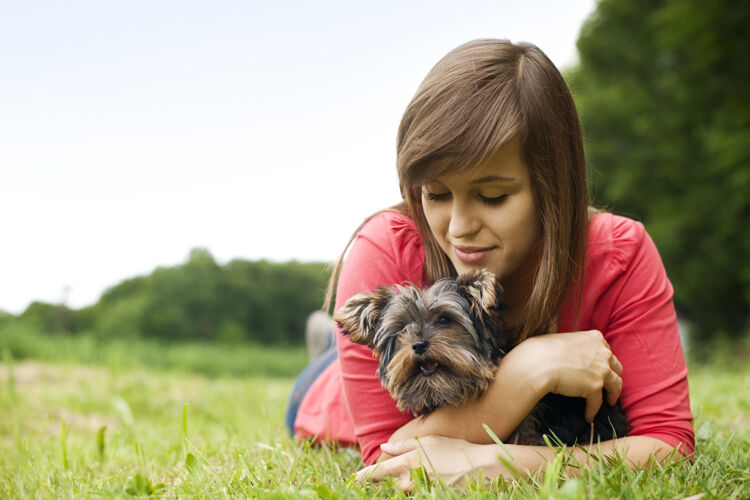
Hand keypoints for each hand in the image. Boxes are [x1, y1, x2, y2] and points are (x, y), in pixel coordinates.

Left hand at [355, 436, 512, 490]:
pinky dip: (416, 492)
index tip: (352, 480)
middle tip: (384, 483)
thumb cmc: (457, 451)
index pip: (379, 472)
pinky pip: (418, 496)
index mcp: (408, 462)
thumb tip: (384, 448)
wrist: (482, 468)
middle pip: (389, 488)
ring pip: (403, 494)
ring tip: (416, 478)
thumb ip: (404, 446)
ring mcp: (422, 491)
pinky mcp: (432, 497)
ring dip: (402, 489)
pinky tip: (428, 483)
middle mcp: (412, 479)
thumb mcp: (429, 442)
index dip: (364, 477)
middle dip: (385, 486)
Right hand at [515, 330, 622, 420]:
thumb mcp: (565, 340)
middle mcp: (602, 352)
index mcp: (595, 338)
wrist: (536, 363)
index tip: (601, 368)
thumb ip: (577, 346)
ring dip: (613, 394)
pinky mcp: (595, 386)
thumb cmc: (543, 350)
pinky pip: (597, 402)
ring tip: (608, 402)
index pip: (607, 351)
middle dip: (612, 376)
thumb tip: (574, 357)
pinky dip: (592, 410)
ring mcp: (601, 369)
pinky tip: (588, 416)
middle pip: (616, 367)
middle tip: (608, 385)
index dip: (604, 362)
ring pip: (616, 385)